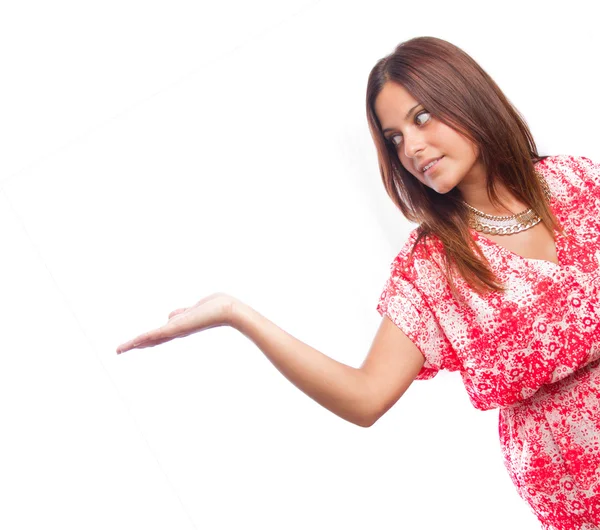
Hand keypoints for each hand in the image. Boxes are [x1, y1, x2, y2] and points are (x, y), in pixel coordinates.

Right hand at [116, 292, 237, 353]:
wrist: (227, 310)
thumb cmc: (216, 307)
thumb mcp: (193, 309)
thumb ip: (181, 313)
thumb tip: (169, 317)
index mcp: (180, 327)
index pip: (159, 335)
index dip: (146, 339)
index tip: (133, 344)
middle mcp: (177, 331)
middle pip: (152, 340)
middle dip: (135, 345)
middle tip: (120, 350)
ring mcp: (176, 330)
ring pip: (151, 338)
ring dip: (134, 343)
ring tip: (120, 349)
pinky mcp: (177, 328)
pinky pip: (157, 333)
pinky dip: (145, 338)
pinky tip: (134, 342)